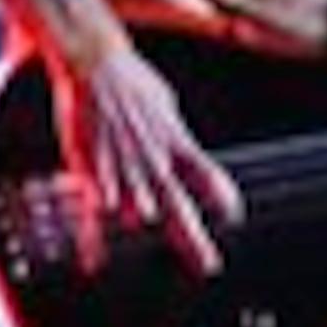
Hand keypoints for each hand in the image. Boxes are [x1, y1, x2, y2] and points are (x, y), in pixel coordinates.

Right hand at [53, 44, 241, 273]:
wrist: (95, 61)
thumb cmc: (131, 80)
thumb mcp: (166, 105)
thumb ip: (175, 135)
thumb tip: (185, 152)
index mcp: (176, 142)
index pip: (209, 177)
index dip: (223, 199)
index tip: (233, 216)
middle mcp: (155, 159)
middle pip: (180, 207)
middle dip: (194, 240)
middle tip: (208, 265)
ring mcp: (125, 165)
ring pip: (140, 210)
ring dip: (146, 223)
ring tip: (149, 229)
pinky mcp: (93, 167)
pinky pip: (95, 211)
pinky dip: (93, 240)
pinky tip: (94, 262)